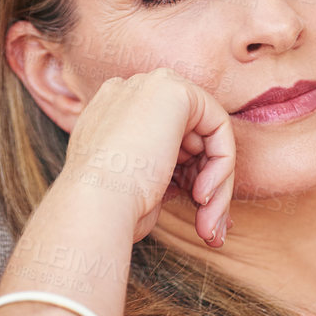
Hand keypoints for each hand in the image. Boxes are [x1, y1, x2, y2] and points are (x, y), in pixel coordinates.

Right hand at [55, 67, 237, 248]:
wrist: (93, 205)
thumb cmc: (110, 208)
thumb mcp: (139, 183)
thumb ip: (166, 170)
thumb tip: (202, 188)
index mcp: (114, 113)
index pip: (170, 142)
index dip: (188, 179)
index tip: (198, 216)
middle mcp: (131, 94)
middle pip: (192, 139)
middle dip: (209, 186)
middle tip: (210, 228)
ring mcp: (151, 87)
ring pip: (209, 138)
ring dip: (217, 188)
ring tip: (209, 225)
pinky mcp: (176, 92)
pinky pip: (220, 128)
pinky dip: (221, 168)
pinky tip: (203, 196)